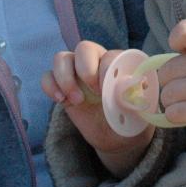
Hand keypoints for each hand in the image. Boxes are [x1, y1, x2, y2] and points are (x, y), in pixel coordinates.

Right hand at [42, 41, 153, 174]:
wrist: (116, 138)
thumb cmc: (131, 119)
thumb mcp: (138, 111)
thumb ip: (134, 97)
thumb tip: (128, 84)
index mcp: (119, 64)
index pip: (110, 55)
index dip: (106, 70)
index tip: (106, 91)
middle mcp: (97, 63)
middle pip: (84, 48)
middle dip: (85, 69)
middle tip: (94, 93)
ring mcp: (77, 73)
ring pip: (61, 58)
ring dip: (65, 78)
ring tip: (76, 100)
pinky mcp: (62, 87)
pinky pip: (47, 76)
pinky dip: (50, 86)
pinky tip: (61, 101)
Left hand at [159, 19, 185, 134]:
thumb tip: (163, 63)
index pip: (181, 32)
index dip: (175, 44)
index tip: (184, 52)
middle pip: (168, 71)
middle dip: (170, 79)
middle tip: (184, 82)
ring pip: (169, 94)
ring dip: (171, 98)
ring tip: (184, 98)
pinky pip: (178, 114)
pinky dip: (174, 114)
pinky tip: (184, 111)